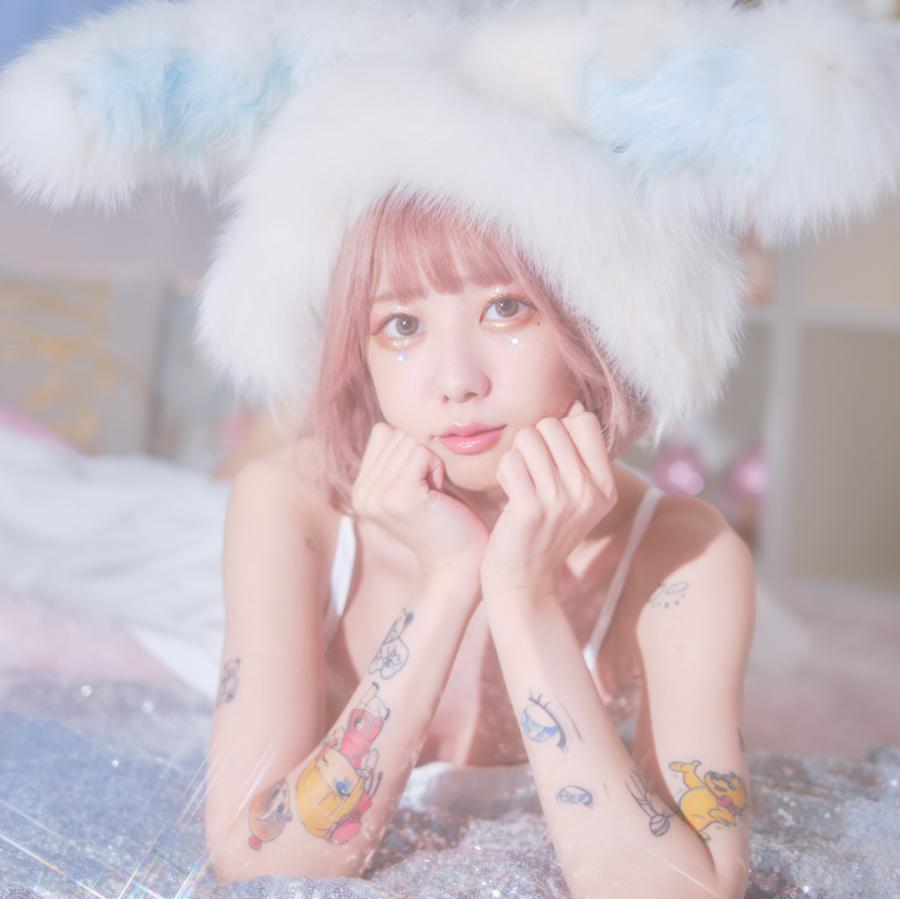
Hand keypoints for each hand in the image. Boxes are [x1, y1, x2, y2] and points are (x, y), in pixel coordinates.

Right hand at [352, 423, 488, 577]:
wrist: (457, 563)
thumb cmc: (445, 519)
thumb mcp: (411, 484)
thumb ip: (395, 457)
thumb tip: (392, 423)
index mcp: (360, 490)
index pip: (383, 433)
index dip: (411, 450)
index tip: (421, 484)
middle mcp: (361, 494)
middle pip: (397, 434)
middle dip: (422, 455)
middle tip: (431, 492)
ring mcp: (377, 496)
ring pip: (410, 441)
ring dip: (432, 462)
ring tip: (434, 495)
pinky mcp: (399, 497)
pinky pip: (422, 453)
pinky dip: (438, 468)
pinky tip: (439, 495)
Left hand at [480, 399, 617, 597]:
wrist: (525, 579)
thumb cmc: (544, 529)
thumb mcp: (576, 494)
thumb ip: (578, 451)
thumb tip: (575, 405)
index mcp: (605, 486)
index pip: (584, 422)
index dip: (560, 430)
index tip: (552, 458)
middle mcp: (588, 492)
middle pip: (552, 425)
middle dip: (534, 442)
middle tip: (532, 475)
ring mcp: (561, 500)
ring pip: (528, 438)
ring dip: (517, 457)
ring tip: (521, 485)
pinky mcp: (531, 508)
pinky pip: (510, 461)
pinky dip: (505, 472)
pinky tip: (510, 495)